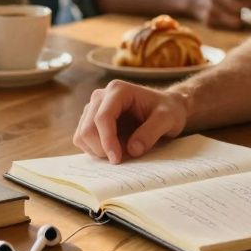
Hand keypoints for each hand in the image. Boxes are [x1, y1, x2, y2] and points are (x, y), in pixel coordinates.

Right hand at [73, 79, 188, 162]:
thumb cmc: (168, 111)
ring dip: (98, 151)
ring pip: (82, 136)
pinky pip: (83, 140)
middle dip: (102, 149)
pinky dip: (95, 150)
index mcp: (117, 90)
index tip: (117, 159)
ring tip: (122, 152)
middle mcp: (100, 96)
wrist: (166, 109)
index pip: (102, 118)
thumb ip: (152, 132)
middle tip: (122, 159)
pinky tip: (114, 149)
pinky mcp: (90, 120)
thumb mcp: (168, 120)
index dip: (107, 141)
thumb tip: (133, 150)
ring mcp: (93, 108)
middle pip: (87, 128)